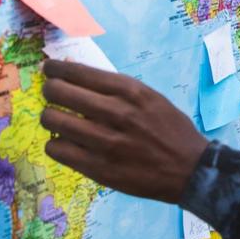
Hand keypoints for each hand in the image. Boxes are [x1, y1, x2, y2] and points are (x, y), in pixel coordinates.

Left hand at [40, 60, 207, 203]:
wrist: (190, 169)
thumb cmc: (170, 130)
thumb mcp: (151, 98)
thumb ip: (118, 89)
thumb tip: (79, 77)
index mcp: (131, 92)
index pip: (80, 73)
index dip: (57, 69)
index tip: (49, 69)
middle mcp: (117, 113)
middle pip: (60, 93)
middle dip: (50, 90)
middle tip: (50, 93)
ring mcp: (106, 142)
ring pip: (54, 121)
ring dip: (50, 117)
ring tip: (54, 119)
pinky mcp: (98, 168)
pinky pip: (58, 150)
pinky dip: (55, 144)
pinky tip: (63, 143)